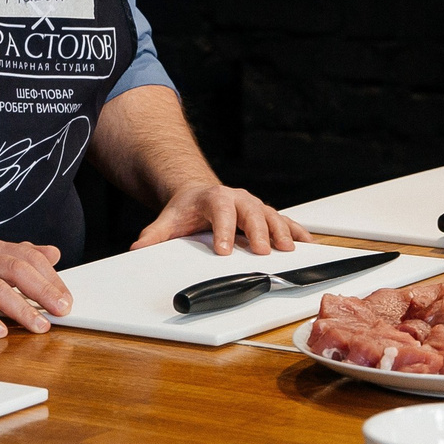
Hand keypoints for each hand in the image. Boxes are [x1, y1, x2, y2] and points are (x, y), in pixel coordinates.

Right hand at [0, 237, 71, 337]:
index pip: (26, 257)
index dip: (49, 277)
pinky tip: (0, 331)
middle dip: (41, 290)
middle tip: (60, 310)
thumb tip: (54, 254)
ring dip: (19, 309)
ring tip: (38, 325)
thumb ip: (20, 256)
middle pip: (13, 269)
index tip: (65, 298)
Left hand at [130, 183, 306, 255]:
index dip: (223, 230)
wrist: (200, 193)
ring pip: (271, 215)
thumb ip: (154, 235)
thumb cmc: (187, 209)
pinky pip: (284, 220)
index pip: (220, 211)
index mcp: (213, 198)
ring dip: (281, 231)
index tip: (223, 249)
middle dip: (258, 232)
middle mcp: (237, 198)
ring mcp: (253, 205)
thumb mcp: (169, 219)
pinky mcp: (265, 213)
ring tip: (288, 248)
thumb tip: (137, 248)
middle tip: (261, 251)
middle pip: (251, 212)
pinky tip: (305, 241)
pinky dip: (296, 230)